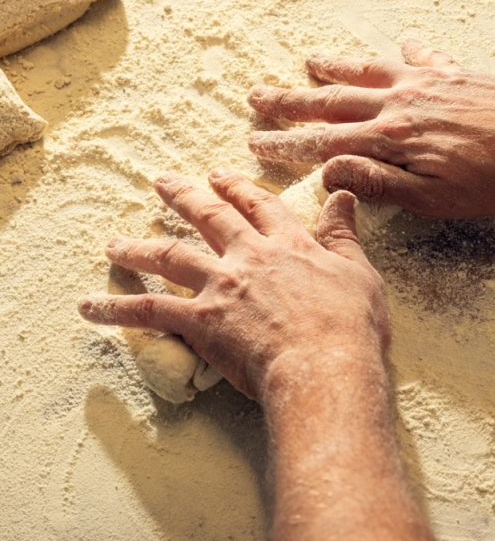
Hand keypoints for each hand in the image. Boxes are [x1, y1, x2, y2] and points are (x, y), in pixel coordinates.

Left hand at [79, 171, 389, 401]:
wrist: (325, 364)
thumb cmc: (350, 326)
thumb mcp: (358, 272)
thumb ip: (343, 234)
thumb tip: (343, 196)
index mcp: (288, 244)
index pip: (259, 206)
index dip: (238, 189)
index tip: (220, 176)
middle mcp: (248, 256)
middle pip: (209, 217)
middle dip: (183, 196)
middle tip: (161, 182)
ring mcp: (220, 286)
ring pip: (170, 256)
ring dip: (139, 247)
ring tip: (114, 243)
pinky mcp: (200, 321)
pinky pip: (148, 312)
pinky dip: (116, 309)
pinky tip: (89, 307)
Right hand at [248, 40, 494, 218]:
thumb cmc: (492, 176)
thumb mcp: (433, 198)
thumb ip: (379, 183)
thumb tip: (329, 172)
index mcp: (389, 139)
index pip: (324, 142)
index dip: (286, 145)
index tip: (256, 143)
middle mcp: (398, 104)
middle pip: (332, 101)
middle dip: (291, 101)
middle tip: (257, 96)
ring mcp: (423, 83)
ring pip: (367, 72)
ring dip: (334, 67)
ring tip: (309, 61)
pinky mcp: (451, 73)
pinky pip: (421, 57)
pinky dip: (408, 51)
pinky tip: (403, 42)